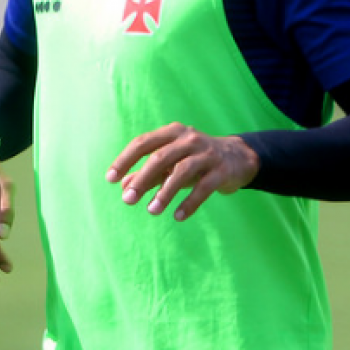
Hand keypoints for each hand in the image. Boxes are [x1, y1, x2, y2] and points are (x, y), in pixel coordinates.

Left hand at [106, 123, 258, 220]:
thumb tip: (124, 187)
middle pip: (160, 157)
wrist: (238, 157)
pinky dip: (190, 202)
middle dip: (142, 179)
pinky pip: (204, 187)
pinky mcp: (222, 170)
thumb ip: (149, 173)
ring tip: (151, 211)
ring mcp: (207, 153)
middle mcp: (188, 139)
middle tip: (127, 200)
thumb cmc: (196, 159)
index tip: (110, 179)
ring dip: (165, 192)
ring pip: (182, 171)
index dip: (125, 160)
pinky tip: (177, 217)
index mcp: (172, 133)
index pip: (143, 143)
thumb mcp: (171, 163)